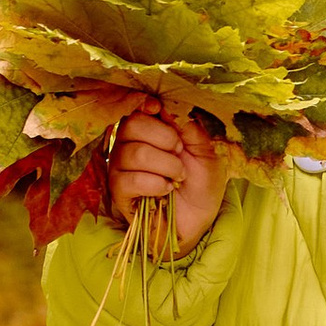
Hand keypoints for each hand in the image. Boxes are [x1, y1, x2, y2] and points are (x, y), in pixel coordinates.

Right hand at [108, 98, 225, 252]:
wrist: (198, 218)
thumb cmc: (201, 182)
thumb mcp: (207, 152)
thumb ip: (192, 129)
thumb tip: (171, 109)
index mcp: (149, 129)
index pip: (138, 108)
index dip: (148, 106)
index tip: (160, 109)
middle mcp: (129, 144)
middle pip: (132, 125)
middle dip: (165, 138)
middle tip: (181, 153)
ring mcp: (120, 167)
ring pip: (135, 153)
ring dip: (166, 165)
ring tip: (179, 176)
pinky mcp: (118, 191)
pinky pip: (130, 180)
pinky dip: (156, 184)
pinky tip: (167, 190)